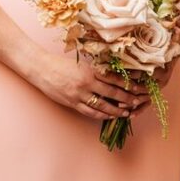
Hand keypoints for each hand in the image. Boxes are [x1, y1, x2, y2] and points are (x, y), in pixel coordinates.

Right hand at [28, 53, 147, 124]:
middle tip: (137, 102)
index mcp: (90, 71)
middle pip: (112, 93)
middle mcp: (86, 83)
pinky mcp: (72, 103)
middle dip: (127, 99)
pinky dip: (102, 115)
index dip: (128, 85)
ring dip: (116, 110)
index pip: (114, 79)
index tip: (139, 88)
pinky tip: (109, 116)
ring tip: (126, 113)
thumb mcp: (81, 64)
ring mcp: (79, 95)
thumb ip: (96, 71)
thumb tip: (113, 76)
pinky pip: (90, 112)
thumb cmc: (60, 63)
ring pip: (102, 106)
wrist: (40, 68)